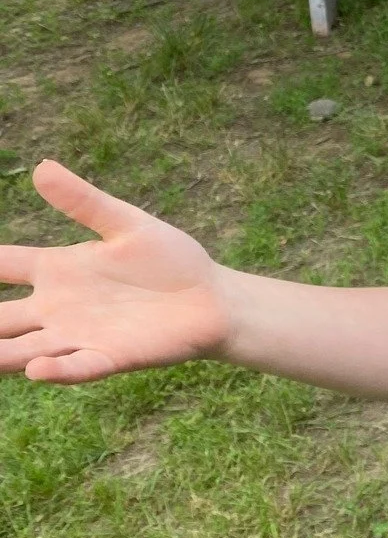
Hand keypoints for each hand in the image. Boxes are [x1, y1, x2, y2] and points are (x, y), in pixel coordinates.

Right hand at [0, 161, 230, 383]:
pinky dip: (59, 370)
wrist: (214, 299)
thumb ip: (84, 202)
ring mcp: (79, 335)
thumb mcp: (126, 224)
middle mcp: (56, 307)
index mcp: (56, 270)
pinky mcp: (111, 357)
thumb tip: (42, 167)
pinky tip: (39, 369)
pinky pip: (77, 367)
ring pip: (23, 350)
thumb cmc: (170, 261)